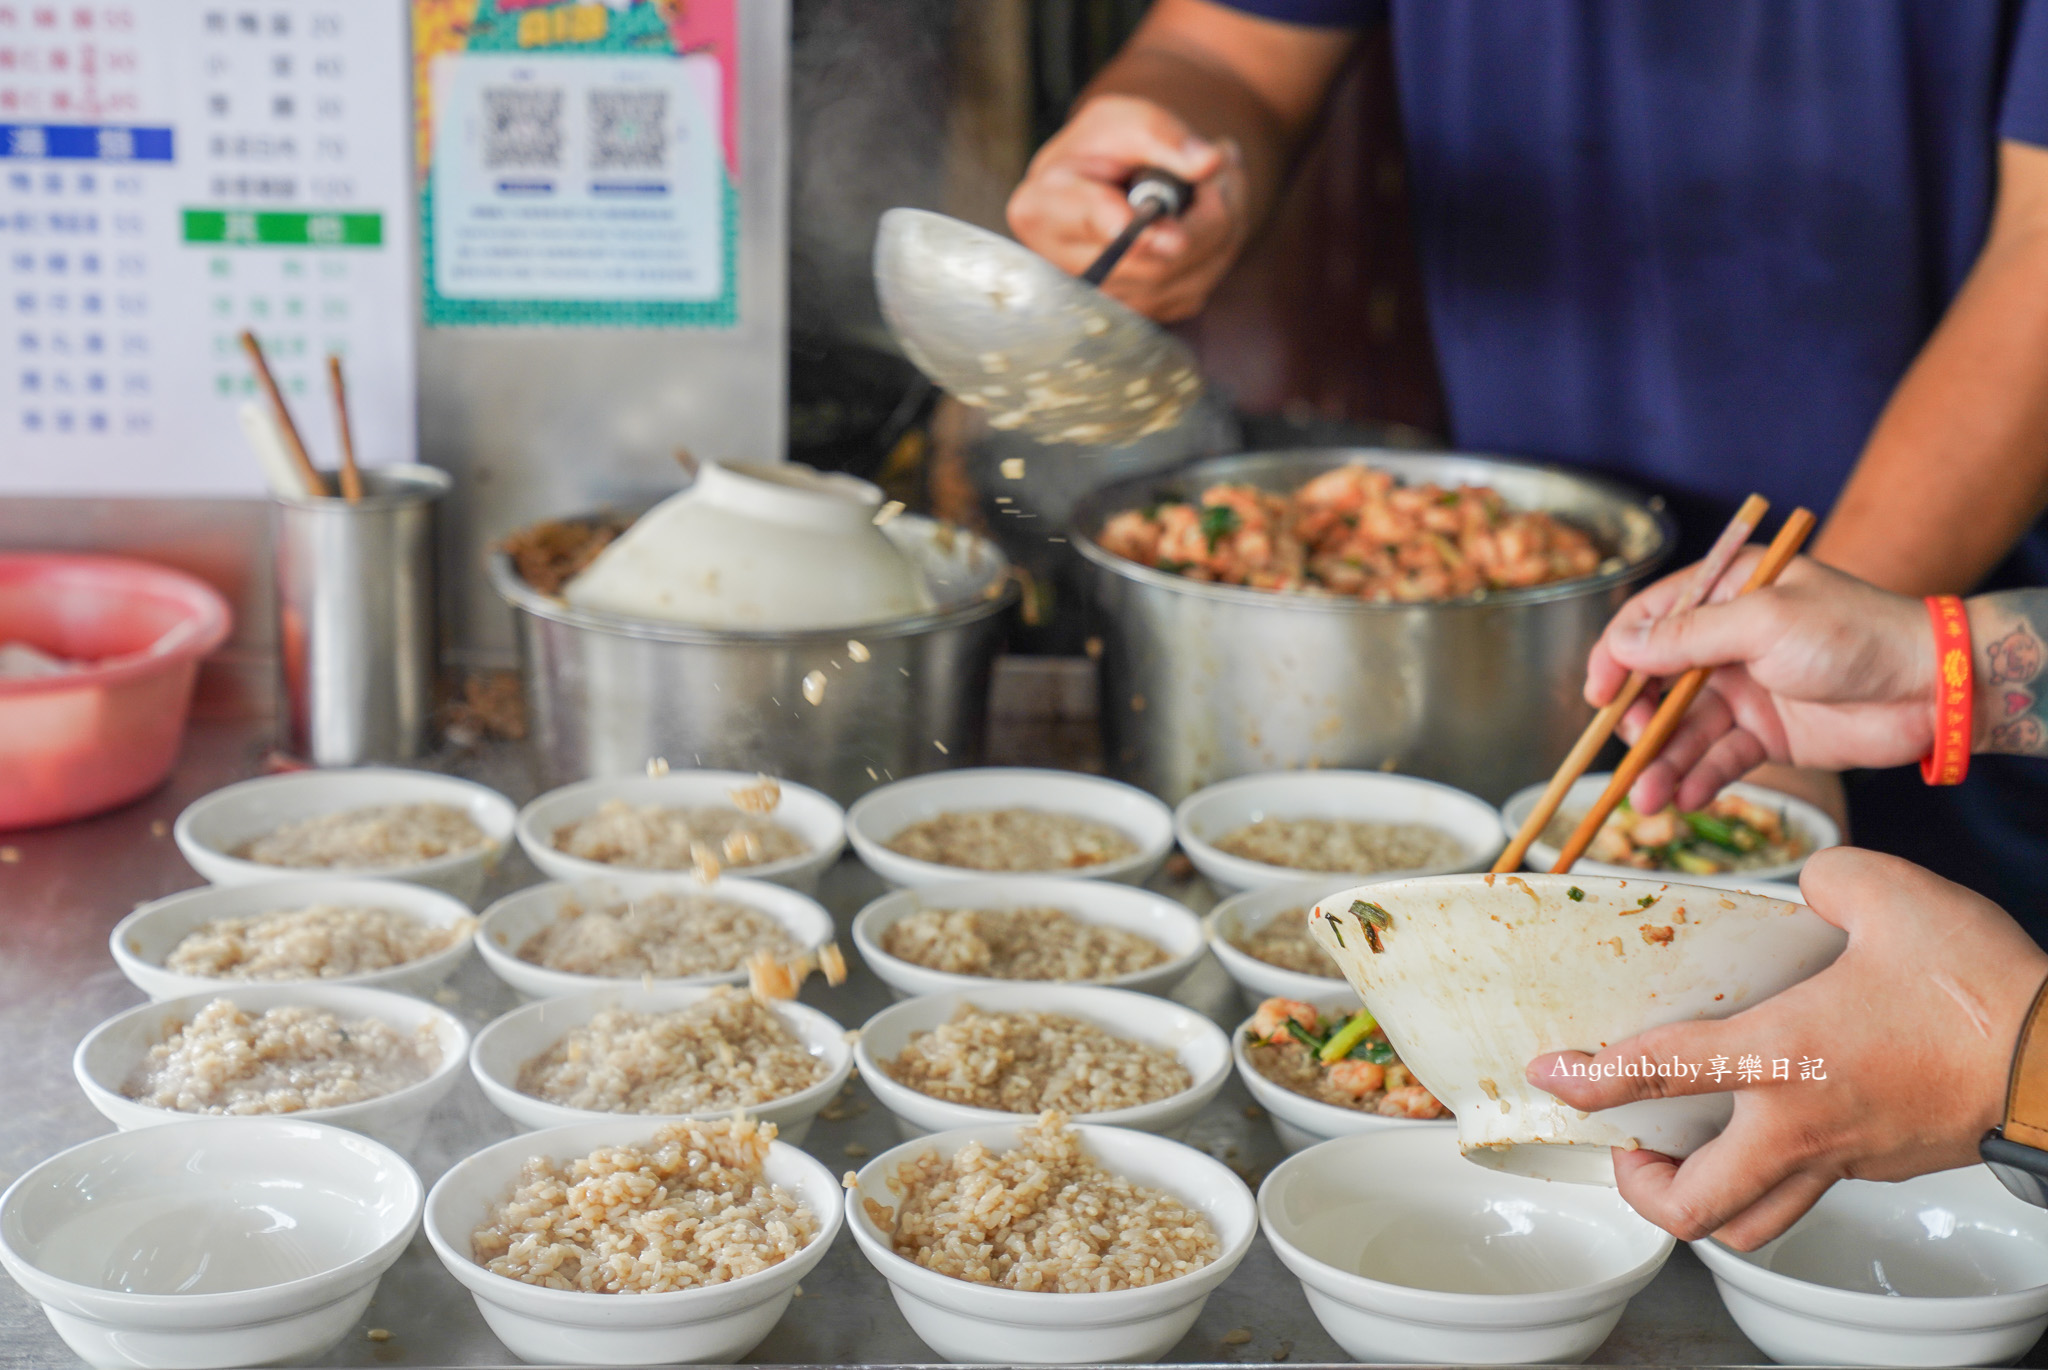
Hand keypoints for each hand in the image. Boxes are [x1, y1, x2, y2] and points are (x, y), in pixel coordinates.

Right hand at [1006, 94, 1247, 320]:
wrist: (1108, 179)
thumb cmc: (1108, 146)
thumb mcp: (1126, 120)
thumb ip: (1163, 136)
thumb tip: (1210, 163)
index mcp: (1042, 207)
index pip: (1084, 222)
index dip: (1120, 224)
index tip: (1151, 228)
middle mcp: (1064, 264)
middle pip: (1152, 259)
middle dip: (1206, 209)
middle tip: (1222, 158)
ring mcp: (1103, 297)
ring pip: (1185, 276)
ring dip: (1222, 224)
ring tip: (1216, 179)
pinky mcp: (1140, 311)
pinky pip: (1197, 288)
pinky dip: (1219, 249)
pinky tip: (1206, 215)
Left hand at [1529, 848, 2046, 1248]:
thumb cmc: (1980, 985)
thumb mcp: (1888, 894)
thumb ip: (1826, 881)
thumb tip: (1807, 892)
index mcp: (1783, 1056)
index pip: (1657, 1074)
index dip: (1589, 1080)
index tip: (1551, 1076)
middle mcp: (1801, 1125)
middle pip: (1694, 1208)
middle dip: (1640, 1190)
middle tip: (1626, 1146)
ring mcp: (1844, 1158)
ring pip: (1752, 1224)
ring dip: (1701, 1202)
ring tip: (1681, 1154)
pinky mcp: (1880, 1166)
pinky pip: (1805, 1192)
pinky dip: (1765, 1174)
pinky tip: (1767, 1122)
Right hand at [1584, 552, 1934, 813]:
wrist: (1931, 687)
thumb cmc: (1855, 633)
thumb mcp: (1764, 623)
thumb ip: (1687, 638)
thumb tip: (1620, 647)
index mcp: (1725, 593)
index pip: (1648, 620)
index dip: (1616, 656)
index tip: (1598, 694)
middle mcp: (1727, 641)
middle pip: (1657, 682)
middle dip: (1637, 721)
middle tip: (1632, 749)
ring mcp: (1746, 690)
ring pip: (1684, 729)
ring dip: (1662, 763)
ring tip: (1646, 800)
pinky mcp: (1767, 734)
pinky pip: (1719, 758)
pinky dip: (1698, 779)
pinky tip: (1684, 799)